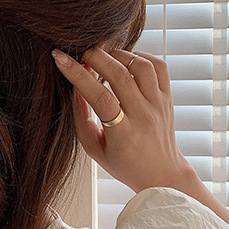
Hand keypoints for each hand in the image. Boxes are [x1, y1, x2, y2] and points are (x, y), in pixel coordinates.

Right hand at [52, 46, 197, 193]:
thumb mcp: (94, 149)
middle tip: (81, 54)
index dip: (77, 74)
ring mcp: (158, 105)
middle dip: (96, 57)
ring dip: (118, 55)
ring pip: (141, 66)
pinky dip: (140, 57)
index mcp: (123, 134)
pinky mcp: (168, 98)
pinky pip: (158, 67)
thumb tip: (74, 86)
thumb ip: (81, 119)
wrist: (162, 175)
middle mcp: (144, 116)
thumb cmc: (124, 164)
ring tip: (104, 58)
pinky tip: (126, 62)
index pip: (99, 97)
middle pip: (120, 75)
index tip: (60, 58)